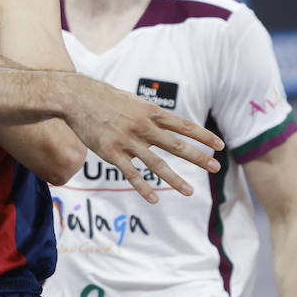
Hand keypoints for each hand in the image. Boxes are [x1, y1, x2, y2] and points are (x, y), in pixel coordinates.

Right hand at [66, 77, 222, 201]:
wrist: (77, 97)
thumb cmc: (105, 99)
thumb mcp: (134, 101)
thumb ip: (150, 115)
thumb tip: (167, 124)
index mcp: (150, 112)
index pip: (183, 125)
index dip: (203, 136)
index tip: (219, 146)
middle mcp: (143, 126)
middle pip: (176, 145)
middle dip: (198, 157)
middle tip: (216, 167)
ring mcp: (127, 140)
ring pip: (156, 164)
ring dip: (174, 179)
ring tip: (189, 191)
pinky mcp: (111, 152)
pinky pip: (131, 174)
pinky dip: (144, 188)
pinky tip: (155, 199)